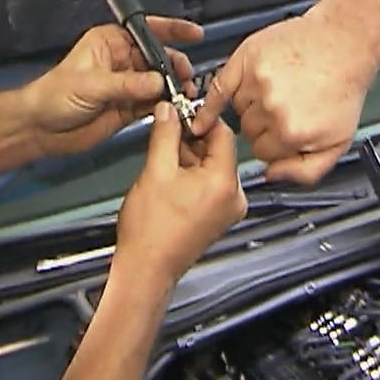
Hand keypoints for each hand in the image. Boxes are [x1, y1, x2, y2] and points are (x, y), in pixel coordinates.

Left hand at [24, 18, 201, 156]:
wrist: (41, 128)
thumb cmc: (54, 96)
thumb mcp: (90, 84)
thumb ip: (126, 84)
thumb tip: (157, 81)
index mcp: (111, 42)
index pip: (147, 31)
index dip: (172, 30)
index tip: (194, 34)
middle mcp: (123, 60)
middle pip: (159, 58)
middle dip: (176, 66)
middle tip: (186, 79)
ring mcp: (128, 84)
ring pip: (160, 81)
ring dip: (174, 88)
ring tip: (185, 96)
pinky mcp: (130, 107)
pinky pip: (154, 103)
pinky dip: (166, 106)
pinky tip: (175, 108)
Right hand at [116, 104, 247, 286]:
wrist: (146, 268)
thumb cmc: (151, 229)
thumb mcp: (155, 170)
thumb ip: (165, 134)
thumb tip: (168, 110)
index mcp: (225, 182)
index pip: (223, 133)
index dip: (200, 119)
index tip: (181, 113)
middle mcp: (233, 197)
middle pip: (218, 150)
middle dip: (191, 140)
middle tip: (166, 134)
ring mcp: (226, 209)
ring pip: (211, 167)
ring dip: (188, 158)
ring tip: (162, 160)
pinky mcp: (216, 217)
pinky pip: (208, 185)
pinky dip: (190, 176)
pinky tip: (169, 178)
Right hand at [189, 11, 377, 184]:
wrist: (344, 42)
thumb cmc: (342, 87)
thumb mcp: (339, 141)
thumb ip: (307, 170)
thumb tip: (272, 175)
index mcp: (292, 133)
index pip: (263, 153)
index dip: (273, 144)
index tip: (282, 133)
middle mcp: (272, 109)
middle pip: (249, 132)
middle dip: (264, 125)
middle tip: (284, 108)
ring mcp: (257, 83)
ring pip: (239, 110)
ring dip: (251, 105)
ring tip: (276, 91)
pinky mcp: (247, 60)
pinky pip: (219, 87)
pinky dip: (211, 102)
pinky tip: (204, 116)